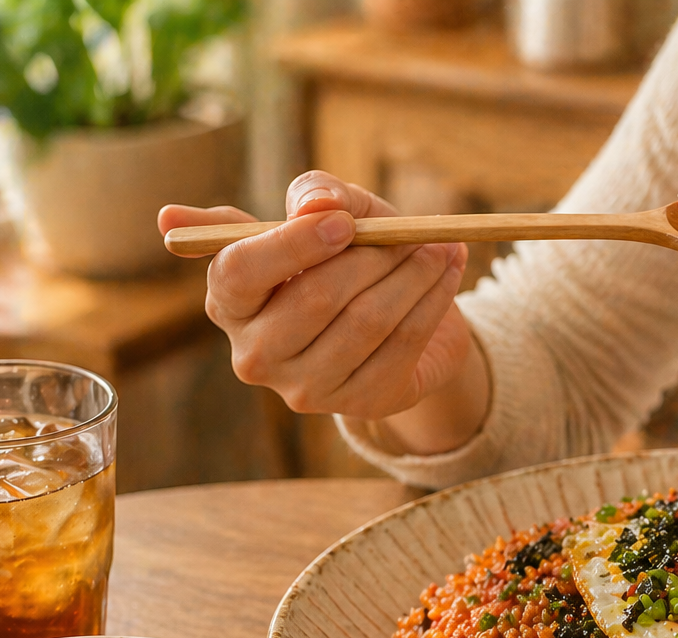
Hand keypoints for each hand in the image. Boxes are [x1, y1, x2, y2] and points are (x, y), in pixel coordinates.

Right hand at [158, 171, 488, 454]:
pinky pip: (403, 343)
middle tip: (411, 234)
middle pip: (313, 299)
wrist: (405, 319)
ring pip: (366, 321)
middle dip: (372, 258)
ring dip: (412, 276)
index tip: (344, 223)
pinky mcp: (359, 403)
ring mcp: (306, 388)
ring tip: (439, 249)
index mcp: (229, 302)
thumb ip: (317, 194)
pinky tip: (448, 274)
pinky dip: (433, 301)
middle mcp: (256, 355)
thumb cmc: (353, 258)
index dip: (293, 244)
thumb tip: (316, 203)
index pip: (238, 273)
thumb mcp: (335, 213)